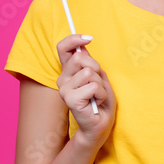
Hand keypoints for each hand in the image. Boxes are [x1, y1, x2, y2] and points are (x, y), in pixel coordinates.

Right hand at [55, 34, 115, 149]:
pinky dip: (101, 94)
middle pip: (80, 58)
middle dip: (96, 68)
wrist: (101, 124)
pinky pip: (93, 87)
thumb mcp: (98, 76)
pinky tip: (96, 102)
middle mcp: (63, 79)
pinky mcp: (70, 99)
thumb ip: (89, 62)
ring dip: (100, 84)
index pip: (63, 48)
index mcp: (68, 71)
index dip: (74, 39)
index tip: (89, 39)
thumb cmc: (101, 101)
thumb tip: (83, 46)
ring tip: (97, 95)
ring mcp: (64, 89)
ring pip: (89, 73)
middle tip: (98, 82)